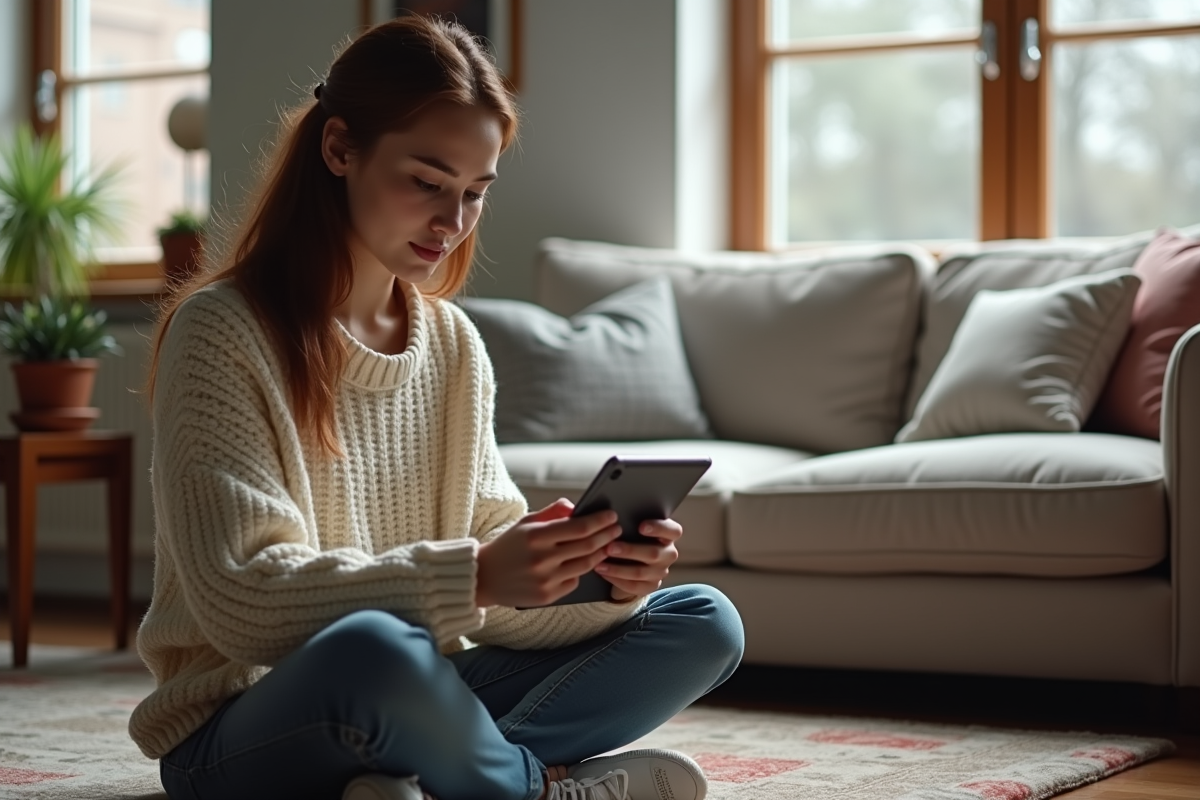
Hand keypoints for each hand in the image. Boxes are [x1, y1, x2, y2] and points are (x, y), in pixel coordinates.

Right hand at [476, 499, 621, 607]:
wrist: (484, 577)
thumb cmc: (508, 546)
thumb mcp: (526, 522)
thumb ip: (553, 512)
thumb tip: (576, 507)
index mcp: (536, 536)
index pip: (579, 527)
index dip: (600, 521)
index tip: (611, 516)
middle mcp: (542, 559)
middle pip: (587, 546)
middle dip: (607, 536)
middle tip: (616, 529)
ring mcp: (545, 580)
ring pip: (585, 565)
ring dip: (600, 554)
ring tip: (607, 545)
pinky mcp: (546, 596)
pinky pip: (574, 581)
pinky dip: (581, 571)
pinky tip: (586, 562)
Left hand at [594, 518, 681, 600]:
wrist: (633, 562)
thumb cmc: (634, 536)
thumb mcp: (636, 527)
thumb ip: (632, 522)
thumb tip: (613, 516)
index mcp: (669, 536)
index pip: (673, 531)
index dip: (659, 528)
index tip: (641, 526)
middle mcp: (669, 554)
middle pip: (654, 554)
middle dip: (630, 551)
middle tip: (610, 547)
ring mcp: (661, 572)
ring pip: (640, 572)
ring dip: (618, 569)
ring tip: (600, 564)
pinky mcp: (651, 586)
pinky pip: (634, 586)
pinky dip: (616, 580)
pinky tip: (603, 573)